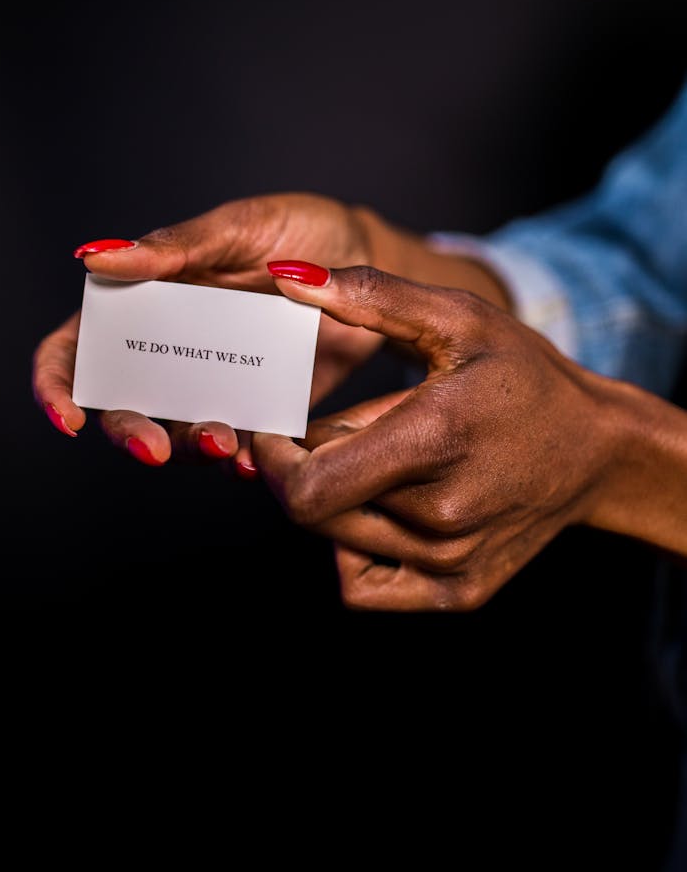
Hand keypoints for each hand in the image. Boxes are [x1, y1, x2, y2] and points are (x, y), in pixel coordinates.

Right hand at [33, 194, 400, 469]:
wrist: (369, 259)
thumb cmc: (296, 230)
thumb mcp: (234, 228)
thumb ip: (171, 248)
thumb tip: (93, 258)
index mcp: (146, 302)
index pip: (75, 348)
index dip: (58, 385)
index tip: (69, 415)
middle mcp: (173, 350)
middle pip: (122, 404)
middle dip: (128, 433)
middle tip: (154, 448)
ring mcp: (216, 382)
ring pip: (178, 433)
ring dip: (189, 448)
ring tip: (225, 442)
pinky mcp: (263, 407)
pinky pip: (242, 445)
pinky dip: (242, 459)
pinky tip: (252, 460)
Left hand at [253, 261, 679, 609]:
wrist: (597, 449)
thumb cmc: (524, 377)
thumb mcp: (457, 318)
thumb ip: (369, 296)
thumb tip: (288, 279)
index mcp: (434, 441)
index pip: (308, 485)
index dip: (273, 458)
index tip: (276, 427)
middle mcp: (441, 517)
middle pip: (317, 509)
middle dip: (306, 468)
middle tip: (343, 432)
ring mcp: (452, 563)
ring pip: (337, 541)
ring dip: (335, 501)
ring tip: (382, 461)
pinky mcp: (458, 592)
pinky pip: (364, 587)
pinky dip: (354, 547)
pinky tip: (386, 508)